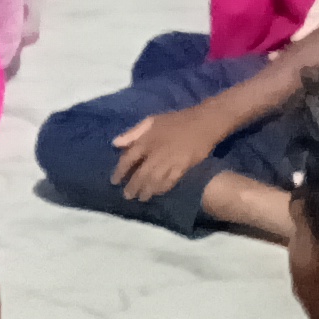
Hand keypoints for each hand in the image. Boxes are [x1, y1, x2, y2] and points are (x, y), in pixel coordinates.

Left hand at [111, 104, 226, 204]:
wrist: (203, 122)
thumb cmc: (176, 121)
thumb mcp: (151, 120)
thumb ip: (133, 133)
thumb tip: (115, 143)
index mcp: (146, 141)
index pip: (128, 159)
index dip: (120, 172)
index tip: (114, 181)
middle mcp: (155, 153)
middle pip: (140, 174)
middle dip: (133, 186)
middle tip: (127, 196)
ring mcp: (170, 161)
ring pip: (154, 180)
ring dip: (146, 191)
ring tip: (141, 198)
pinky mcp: (183, 167)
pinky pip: (170, 181)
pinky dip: (162, 188)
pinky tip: (157, 193)